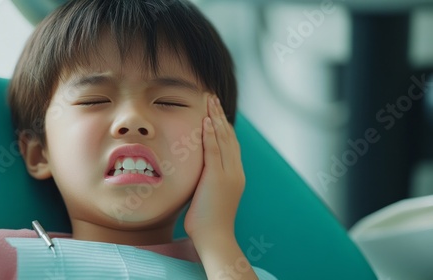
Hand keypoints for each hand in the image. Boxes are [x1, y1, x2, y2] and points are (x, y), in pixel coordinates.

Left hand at [184, 94, 244, 241]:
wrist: (215, 237)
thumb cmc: (208, 222)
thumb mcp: (210, 196)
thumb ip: (207, 181)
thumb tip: (197, 174)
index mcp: (234, 175)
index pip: (229, 144)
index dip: (222, 126)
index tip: (215, 112)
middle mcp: (235, 171)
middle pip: (229, 136)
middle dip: (220, 115)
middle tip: (213, 98)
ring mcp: (229, 173)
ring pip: (223, 139)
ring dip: (216, 118)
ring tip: (210, 101)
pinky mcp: (218, 177)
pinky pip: (215, 150)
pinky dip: (211, 134)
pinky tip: (206, 120)